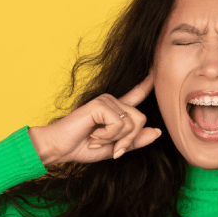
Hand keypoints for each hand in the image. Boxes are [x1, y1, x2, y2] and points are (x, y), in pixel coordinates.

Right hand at [39, 69, 161, 163]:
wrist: (60, 148)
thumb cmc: (83, 147)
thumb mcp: (115, 148)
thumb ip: (135, 141)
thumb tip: (157, 132)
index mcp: (117, 110)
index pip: (137, 94)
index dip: (147, 83)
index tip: (155, 67)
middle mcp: (113, 101)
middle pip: (141, 119)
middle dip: (129, 140)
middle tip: (113, 149)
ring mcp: (106, 100)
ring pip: (132, 123)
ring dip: (116, 139)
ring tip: (97, 140)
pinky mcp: (100, 104)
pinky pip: (119, 124)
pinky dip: (108, 136)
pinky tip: (93, 135)